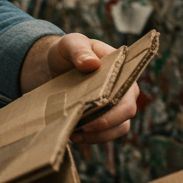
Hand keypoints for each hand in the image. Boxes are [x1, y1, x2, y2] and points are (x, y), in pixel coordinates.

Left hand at [19, 33, 139, 143]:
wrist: (53, 67)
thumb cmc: (67, 52)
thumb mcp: (70, 44)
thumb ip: (79, 49)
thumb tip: (92, 64)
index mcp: (123, 70)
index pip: (130, 89)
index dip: (117, 103)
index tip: (94, 108)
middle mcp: (124, 90)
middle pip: (127, 112)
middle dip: (105, 122)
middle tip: (81, 126)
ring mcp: (115, 107)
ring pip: (119, 128)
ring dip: (99, 135)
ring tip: (75, 132)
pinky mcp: (103, 120)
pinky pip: (105, 135)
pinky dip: (91, 138)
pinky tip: (73, 134)